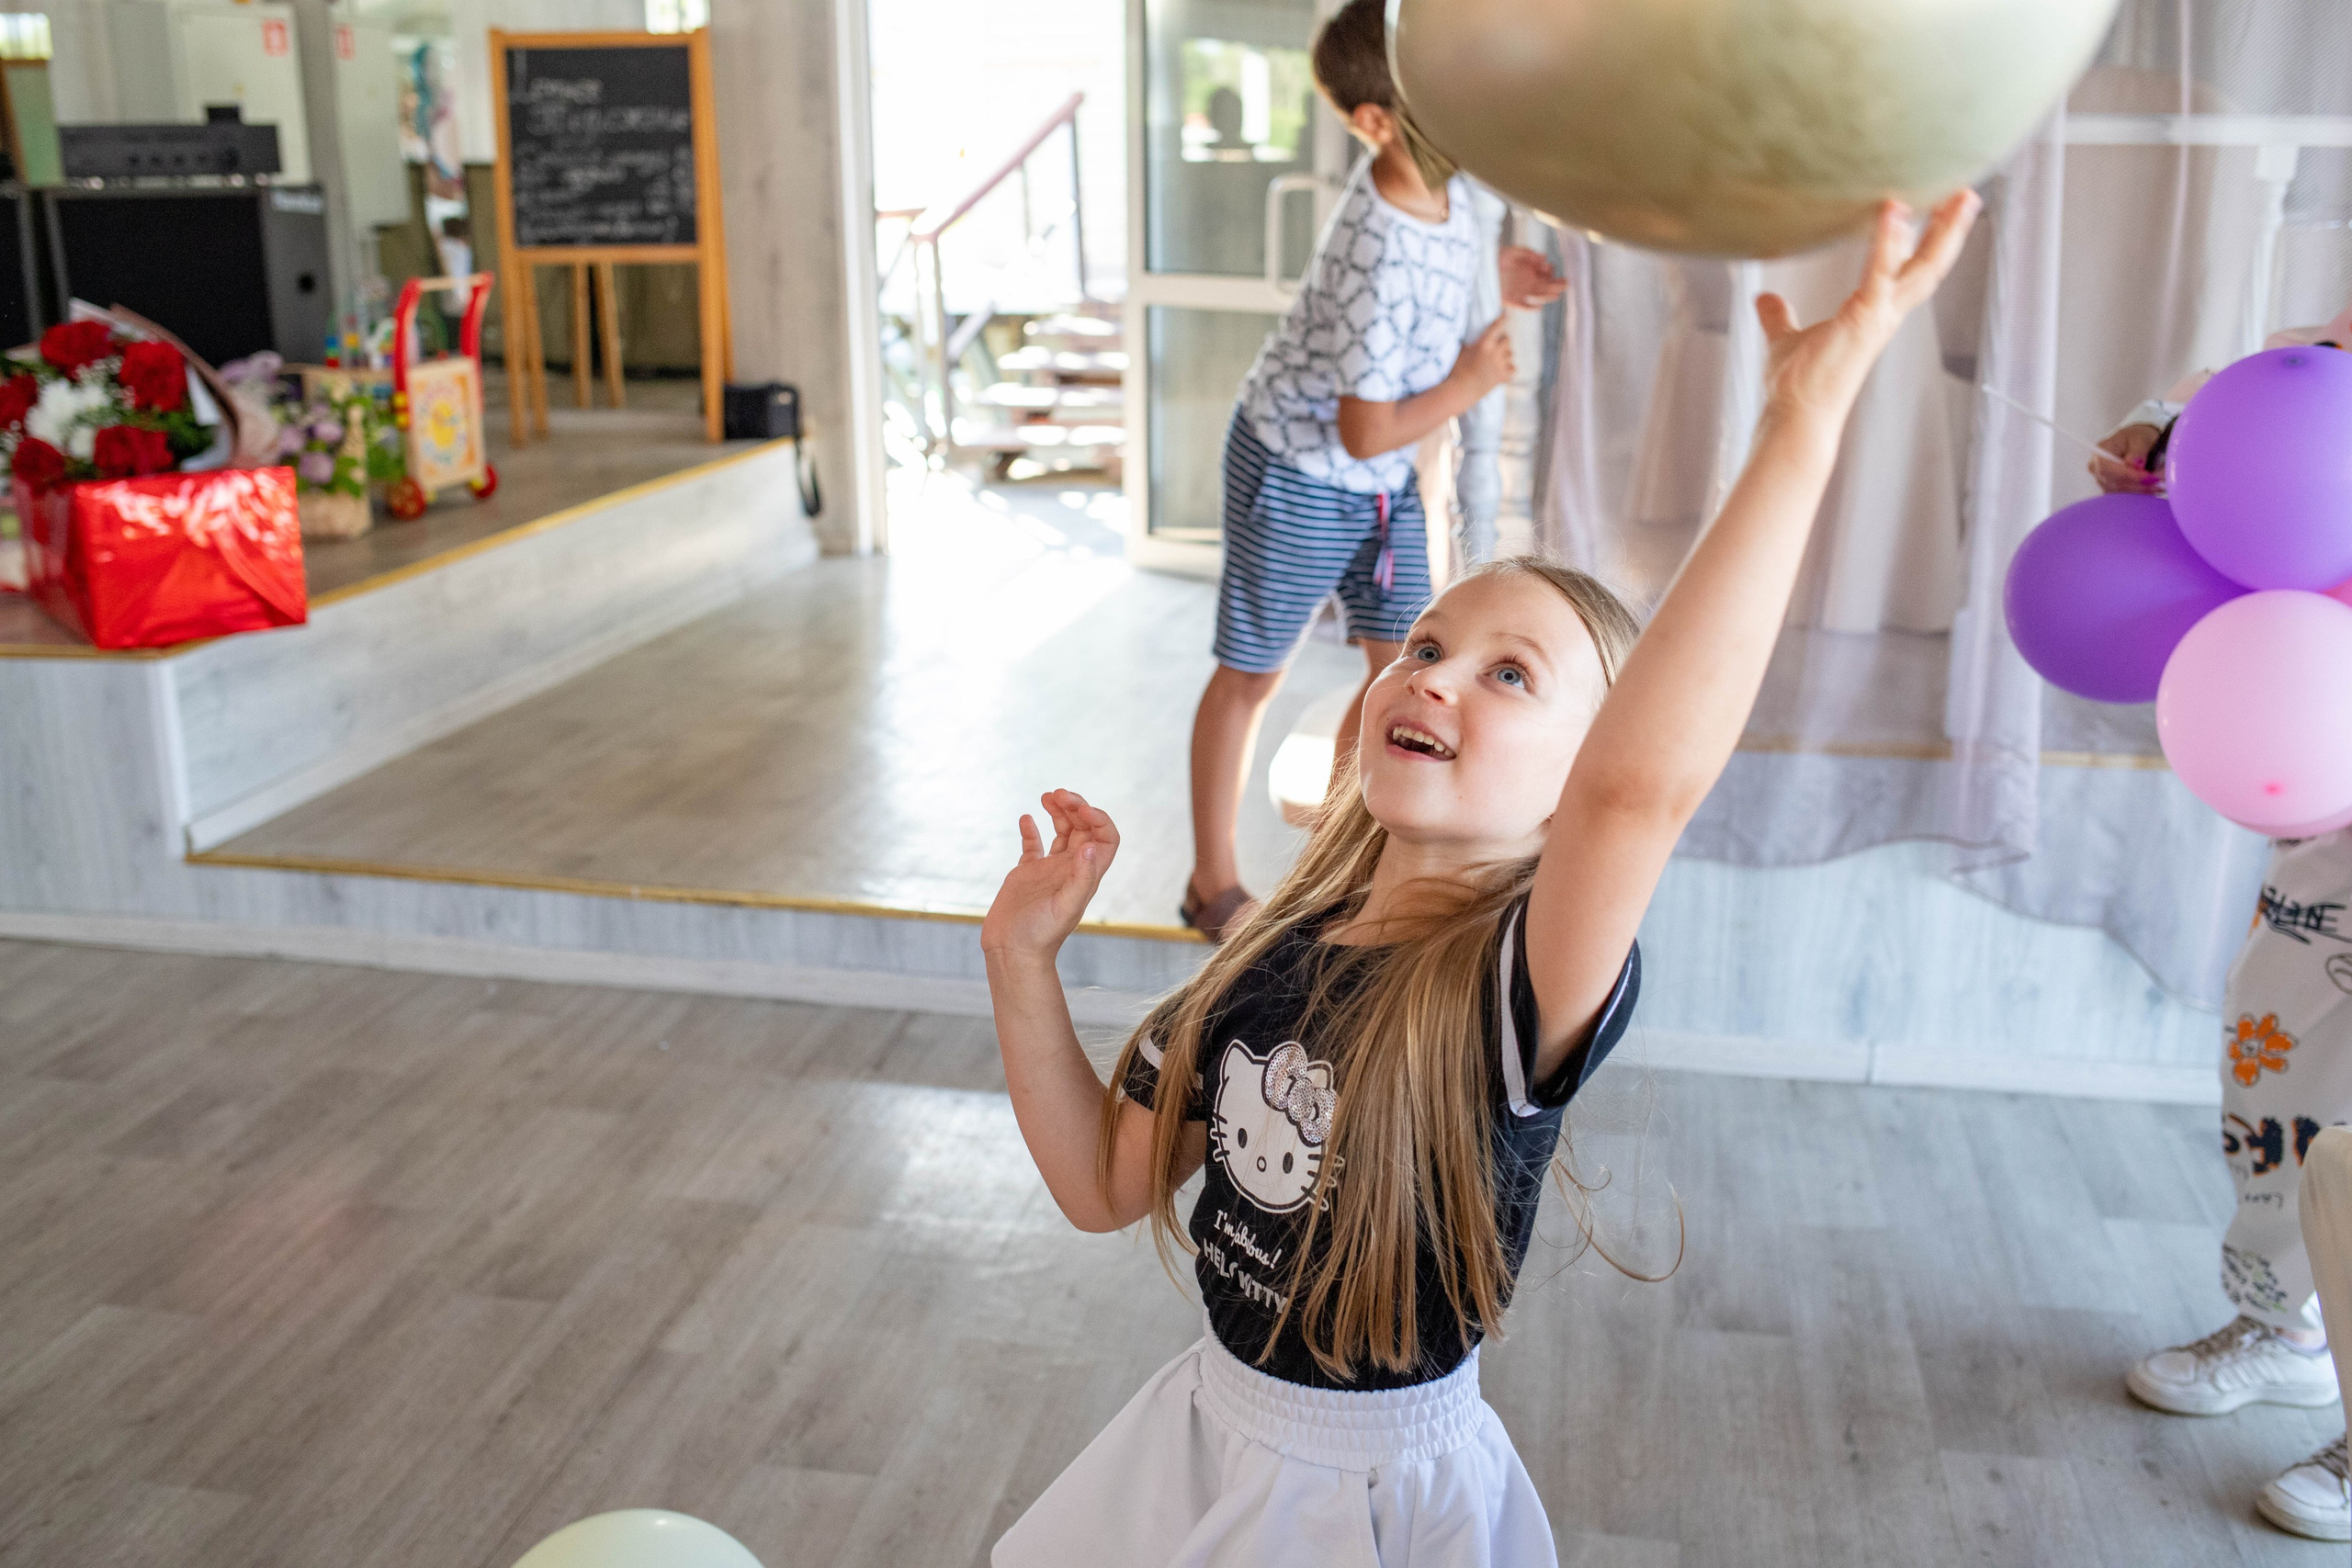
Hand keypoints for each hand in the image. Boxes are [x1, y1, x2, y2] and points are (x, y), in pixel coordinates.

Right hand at [981, 789, 1119, 961]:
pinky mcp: (1027, 873)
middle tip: (1058, 793)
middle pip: (1084, 828)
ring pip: (1062, 831)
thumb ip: (1081, 878)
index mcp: (1086, 874)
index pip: (1105, 838)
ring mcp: (1049, 870)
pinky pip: (1033, 845)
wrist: (1012, 952)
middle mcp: (1071, 869)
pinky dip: (1031, 829)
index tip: (1079, 808)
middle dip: (1076, 806)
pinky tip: (1026, 818)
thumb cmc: (1040, 935)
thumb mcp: (1065, 907)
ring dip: (1058, 811)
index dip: (1099, 818)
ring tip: (1046, 797)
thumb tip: (1090, 846)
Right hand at [1452, 316, 1515, 397]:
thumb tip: (1464, 337)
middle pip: (1507, 340)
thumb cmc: (1456, 370)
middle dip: (1503, 340)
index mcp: (1484, 344)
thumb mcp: (1460, 352)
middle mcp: (1495, 353)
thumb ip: (1466, 343)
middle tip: (1496, 343)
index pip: (1497, 327)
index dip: (1502, 319)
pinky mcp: (1501, 377)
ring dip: (1506, 354)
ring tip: (1497, 358)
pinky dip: (1509, 369)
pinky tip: (1503, 370)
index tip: (1505, 315)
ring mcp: (1500, 366)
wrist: (1460, 390)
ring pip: (1511, 354)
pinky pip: (1513, 370)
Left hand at [1499, 244, 1565, 308]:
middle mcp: (1528, 282)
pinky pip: (1524, 306)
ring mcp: (1521, 291)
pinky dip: (1531, 308)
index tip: (1547, 267)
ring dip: (1548, 296)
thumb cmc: (1497, 257)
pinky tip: (1538, 307)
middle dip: (1557, 285)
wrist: (1479, 266)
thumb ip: (1528, 253)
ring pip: (1539, 296)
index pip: (1546, 273)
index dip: (1550, 270)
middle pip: (1547, 285)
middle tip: (1565, 283)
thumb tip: (1544, 257)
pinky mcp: (1511, 300)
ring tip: (1557, 295)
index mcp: (1530, 270)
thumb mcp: (1513, 251)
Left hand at [1756, 191, 1980, 429]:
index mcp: (1874, 314)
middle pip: (1929, 265)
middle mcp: (1886, 314)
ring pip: (1922, 268)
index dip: (1927, 242)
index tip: (1938, 211)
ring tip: (1959, 195)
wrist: (1796, 416)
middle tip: (1967, 193)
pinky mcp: (1863, 319)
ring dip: (1943, 231)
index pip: (1909, 270)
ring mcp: (1879, 317)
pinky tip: (1892, 211)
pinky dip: (1886, 243)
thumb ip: (1779, 318)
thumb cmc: (1796, 385)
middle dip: (1950, 230)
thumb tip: (1765, 300)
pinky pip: (1878, 274)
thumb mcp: (1786, 340)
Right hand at [2090, 423, 2163, 493]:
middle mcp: (2096, 469)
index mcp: (2099, 453)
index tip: (2148, 477)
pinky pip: (2124, 496)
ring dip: (2141, 491)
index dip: (2127, 475)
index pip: (2107, 468)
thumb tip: (2136, 465)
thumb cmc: (2136, 437)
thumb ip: (2138, 450)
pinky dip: (2139, 493)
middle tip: (2160, 482)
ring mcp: (2103, 481)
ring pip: (2120, 492)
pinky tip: (2153, 489)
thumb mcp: (2140, 437)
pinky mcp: (2112, 489)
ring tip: (2160, 485)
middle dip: (2138, 485)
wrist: (2136, 443)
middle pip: (2114, 483)